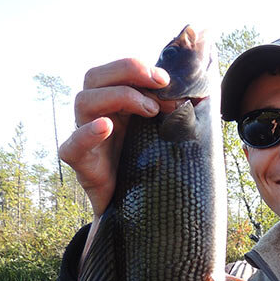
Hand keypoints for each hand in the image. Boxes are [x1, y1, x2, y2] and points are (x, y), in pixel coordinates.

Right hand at [58, 59, 170, 219]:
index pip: (116, 72)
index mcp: (117, 105)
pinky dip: (87, 133)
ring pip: (84, 101)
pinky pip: (72, 144)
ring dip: (119, 97)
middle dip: (128, 72)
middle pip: (95, 77)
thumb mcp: (167, 136)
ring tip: (150, 111)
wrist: (138, 212)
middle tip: (159, 84)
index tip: (165, 78)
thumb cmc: (154, 169)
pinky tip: (106, 127)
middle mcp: (97, 115)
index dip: (137, 68)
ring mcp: (86, 137)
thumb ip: (177, 114)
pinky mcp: (80, 163)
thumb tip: (206, 94)